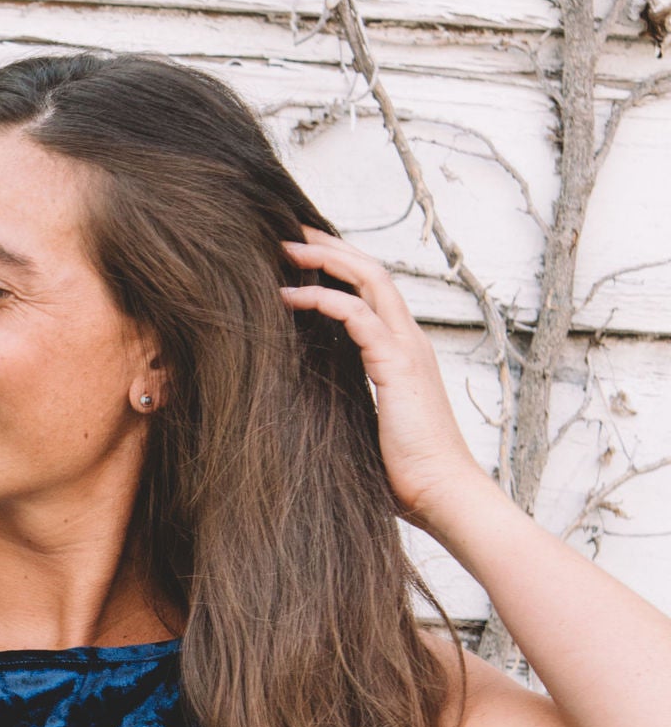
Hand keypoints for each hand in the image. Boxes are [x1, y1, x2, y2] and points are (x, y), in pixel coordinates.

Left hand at [279, 228, 491, 531]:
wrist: (443, 494)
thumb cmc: (405, 471)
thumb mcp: (366, 422)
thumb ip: (346, 399)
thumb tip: (304, 398)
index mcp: (403, 351)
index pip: (374, 290)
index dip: (340, 266)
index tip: (301, 257)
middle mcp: (410, 340)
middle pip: (373, 270)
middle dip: (330, 246)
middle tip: (288, 232)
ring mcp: (407, 349)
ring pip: (369, 279)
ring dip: (324, 260)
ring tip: (284, 250)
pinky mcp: (397, 365)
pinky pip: (358, 315)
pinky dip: (322, 298)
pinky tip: (288, 296)